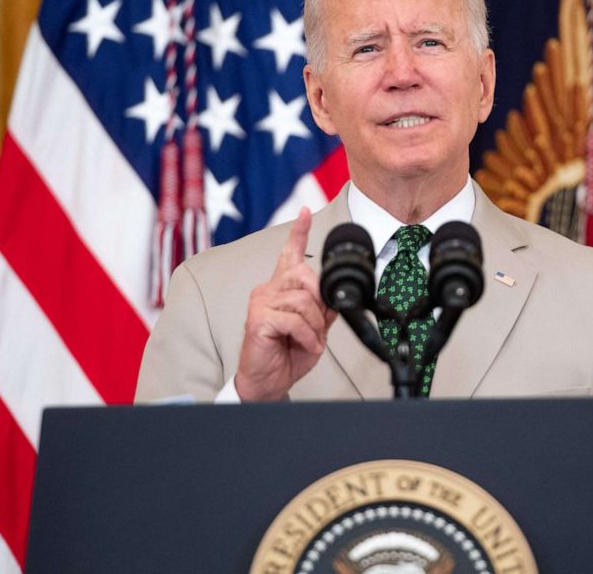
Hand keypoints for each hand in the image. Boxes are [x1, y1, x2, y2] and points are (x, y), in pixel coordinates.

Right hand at [234, 208, 337, 400]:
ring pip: (303, 300)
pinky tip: (305, 345)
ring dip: (315, 325)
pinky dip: (308, 336)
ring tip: (311, 340)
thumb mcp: (313, 328)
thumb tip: (334, 296)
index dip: (298, 232)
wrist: (268, 381)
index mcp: (281, 289)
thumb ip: (322, 308)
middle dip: (320, 301)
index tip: (304, 212)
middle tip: (319, 324)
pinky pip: (294, 320)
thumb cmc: (287, 354)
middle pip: (303, 275)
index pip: (288, 254)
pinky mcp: (258, 320)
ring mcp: (261, 303)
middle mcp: (268, 290)